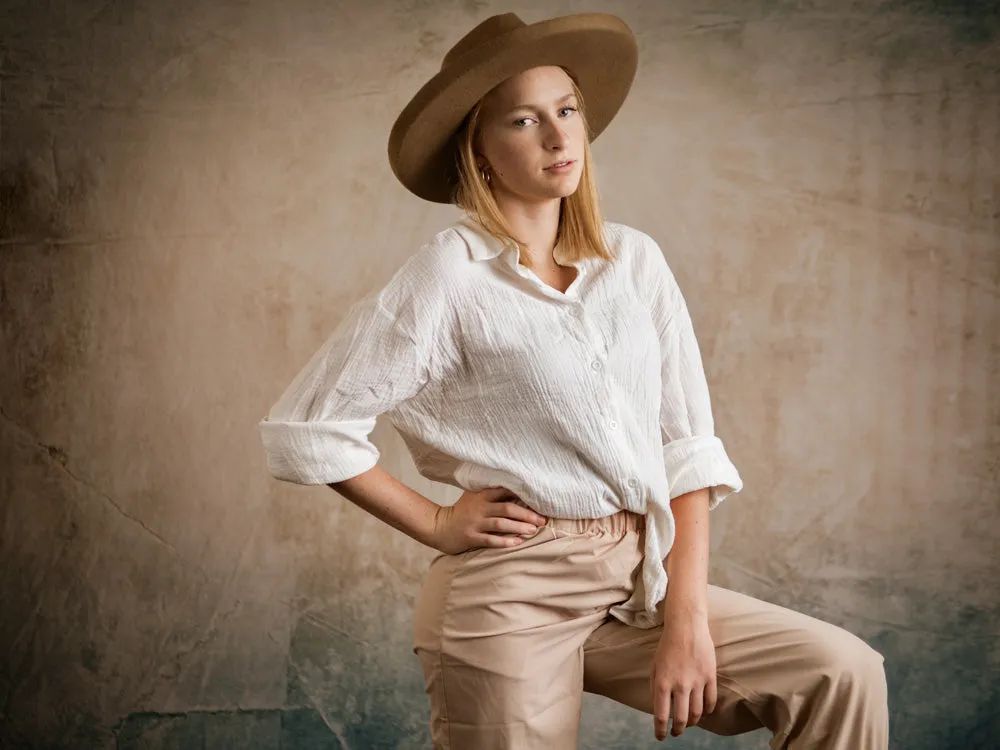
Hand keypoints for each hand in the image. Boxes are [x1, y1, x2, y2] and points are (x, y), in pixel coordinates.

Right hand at [431, 487, 548, 554]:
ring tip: (533, 530)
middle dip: (526, 514)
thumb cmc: (462, 511)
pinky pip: (490, 540)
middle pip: (507, 509)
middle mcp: (479, 508)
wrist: (439, 526)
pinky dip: (504, 541)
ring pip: (500, 524)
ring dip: (519, 527)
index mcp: (482, 495)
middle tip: (542, 520)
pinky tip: (517, 543)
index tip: (539, 501)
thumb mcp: (474, 497)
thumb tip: (519, 491)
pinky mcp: (471, 537)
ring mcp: (475, 523)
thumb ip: (492, 493)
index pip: (505, 491)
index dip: (523, 496)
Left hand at [650, 607, 716, 740]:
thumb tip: (658, 708)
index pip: (661, 715)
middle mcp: (679, 685)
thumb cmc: (667, 645)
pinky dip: (707, 711)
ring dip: (692, 722)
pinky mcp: (710, 676)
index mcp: (662, 682)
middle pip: (680, 719)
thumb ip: (654, 687)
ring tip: (689, 723)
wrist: (686, 626)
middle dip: (677, 730)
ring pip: (697, 713)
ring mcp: (696, 681)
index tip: (660, 737)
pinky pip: (710, 701)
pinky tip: (703, 712)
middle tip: (676, 733)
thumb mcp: (654, 666)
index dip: (660, 730)